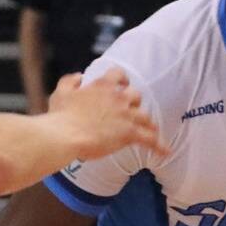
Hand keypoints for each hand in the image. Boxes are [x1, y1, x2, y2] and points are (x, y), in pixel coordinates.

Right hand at [47, 69, 165, 163]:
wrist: (66, 135)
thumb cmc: (61, 116)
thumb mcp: (60, 92)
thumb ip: (70, 81)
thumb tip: (79, 76)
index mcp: (102, 86)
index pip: (119, 74)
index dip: (122, 80)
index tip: (121, 84)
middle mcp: (118, 98)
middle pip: (135, 96)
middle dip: (134, 103)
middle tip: (129, 112)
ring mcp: (126, 115)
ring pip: (145, 116)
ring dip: (146, 123)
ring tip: (148, 130)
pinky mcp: (129, 134)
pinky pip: (150, 139)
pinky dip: (159, 145)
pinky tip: (165, 151)